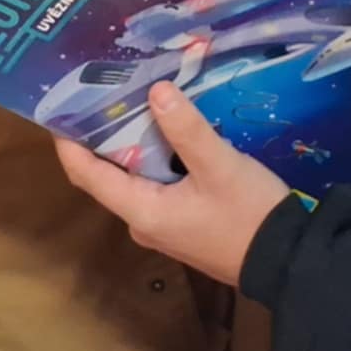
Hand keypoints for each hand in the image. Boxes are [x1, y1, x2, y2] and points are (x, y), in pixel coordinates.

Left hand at [52, 83, 290, 286]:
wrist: (288, 260)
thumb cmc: (249, 214)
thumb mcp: (219, 166)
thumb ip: (186, 128)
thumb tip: (155, 90)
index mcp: (141, 211)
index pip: (86, 174)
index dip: (68, 141)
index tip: (62, 105)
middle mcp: (142, 222)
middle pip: (107, 175)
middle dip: (102, 135)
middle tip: (103, 92)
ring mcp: (162, 226)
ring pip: (133, 179)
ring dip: (131, 145)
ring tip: (133, 102)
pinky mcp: (182, 224)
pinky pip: (155, 186)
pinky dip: (153, 158)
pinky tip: (166, 132)